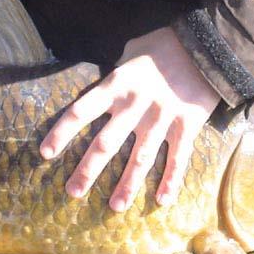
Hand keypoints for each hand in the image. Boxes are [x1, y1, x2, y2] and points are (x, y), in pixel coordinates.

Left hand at [40, 27, 220, 211]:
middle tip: (72, 192)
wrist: (208, 45)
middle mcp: (135, 105)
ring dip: (127, 185)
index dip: (61, 133)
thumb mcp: (131, 52)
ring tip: (114, 207)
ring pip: (140, 158)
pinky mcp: (187, 126)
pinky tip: (162, 201)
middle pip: (106, 144)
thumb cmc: (163, 45)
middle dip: (88, 170)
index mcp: (117, 85)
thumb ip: (114, 73)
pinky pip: (178, 158)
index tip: (45, 153)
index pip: (81, 111)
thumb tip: (100, 87)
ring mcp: (162, 118)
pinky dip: (171, 181)